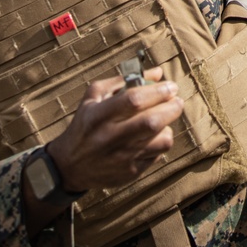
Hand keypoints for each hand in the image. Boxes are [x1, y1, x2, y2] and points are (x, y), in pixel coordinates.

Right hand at [47, 67, 182, 191]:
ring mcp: (121, 158)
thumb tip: (158, 73)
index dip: (158, 91)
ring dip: (168, 127)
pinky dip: (159, 143)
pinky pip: (158, 155)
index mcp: (97, 115)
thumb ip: (124, 80)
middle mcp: (109, 138)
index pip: (134, 100)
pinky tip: (151, 138)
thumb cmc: (86, 123)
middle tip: (177, 101)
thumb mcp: (94, 96)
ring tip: (162, 121)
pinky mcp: (130, 173)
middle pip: (151, 122)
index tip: (171, 86)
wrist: (69, 165)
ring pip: (161, 141)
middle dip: (172, 108)